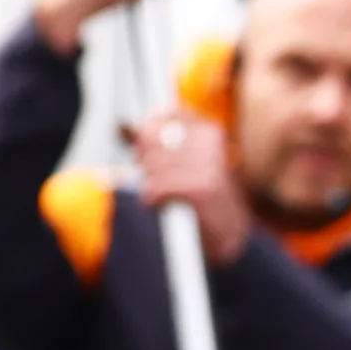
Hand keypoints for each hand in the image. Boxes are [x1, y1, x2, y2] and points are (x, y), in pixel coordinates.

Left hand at [128, 111, 251, 265]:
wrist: (229, 234)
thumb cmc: (202, 199)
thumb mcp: (182, 163)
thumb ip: (153, 143)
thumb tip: (121, 126)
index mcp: (209, 130)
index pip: (165, 115)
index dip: (149, 133)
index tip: (152, 152)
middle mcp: (212, 141)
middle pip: (152, 138)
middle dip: (147, 163)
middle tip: (161, 180)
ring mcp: (209, 164)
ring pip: (153, 165)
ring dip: (152, 185)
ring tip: (168, 196)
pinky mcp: (202, 187)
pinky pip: (157, 187)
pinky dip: (154, 201)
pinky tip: (166, 205)